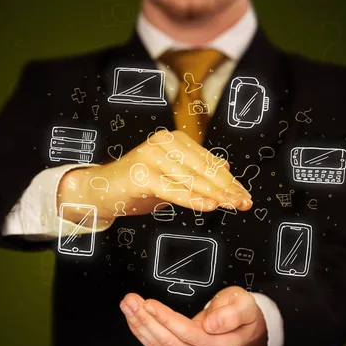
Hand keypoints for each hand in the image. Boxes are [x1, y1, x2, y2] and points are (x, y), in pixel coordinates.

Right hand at [58, 129, 251, 223]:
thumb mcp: (172, 177)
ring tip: (232, 206)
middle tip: (243, 203)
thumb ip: (197, 171)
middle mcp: (164, 142)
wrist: (101, 190)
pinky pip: (172, 189)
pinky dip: (191, 198)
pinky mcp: (141, 173)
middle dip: (226, 188)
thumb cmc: (138, 184)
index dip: (229, 180)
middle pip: (203, 169)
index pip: (209, 162)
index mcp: (174, 140)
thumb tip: (227, 169)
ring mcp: (151, 155)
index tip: (244, 195)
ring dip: (214, 195)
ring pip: (191, 179)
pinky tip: (208, 206)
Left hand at [119, 286, 267, 345]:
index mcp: (224, 345)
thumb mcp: (242, 304)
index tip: (149, 304)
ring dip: (141, 326)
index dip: (166, 318)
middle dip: (146, 320)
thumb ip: (230, 314)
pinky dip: (144, 334)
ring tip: (129, 307)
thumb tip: (212, 324)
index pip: (188, 333)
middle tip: (131, 302)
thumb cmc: (240, 311)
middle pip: (170, 342)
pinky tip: (136, 321)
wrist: (243, 325)